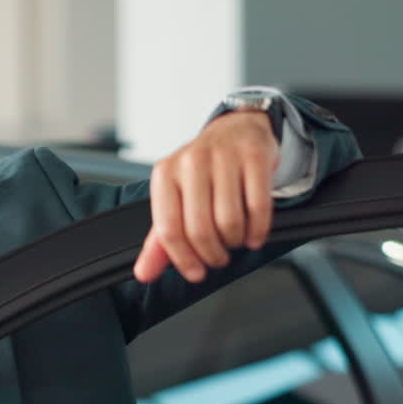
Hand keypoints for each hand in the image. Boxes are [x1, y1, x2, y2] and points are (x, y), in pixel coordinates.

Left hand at [133, 109, 279, 283]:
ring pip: (229, 221)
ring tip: (235, 240)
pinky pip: (258, 206)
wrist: (236, 130)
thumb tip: (144, 273)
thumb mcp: (175, 199)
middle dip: (213, 254)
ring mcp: (223, 157)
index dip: (183, 259)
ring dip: (236, 242)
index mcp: (165, 174)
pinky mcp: (254, 156)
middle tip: (219, 257)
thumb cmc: (202, 171)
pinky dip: (258, 230)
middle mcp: (191, 162)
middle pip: (200, 229)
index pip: (168, 229)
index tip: (196, 273)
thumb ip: (159, 240)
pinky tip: (254, 234)